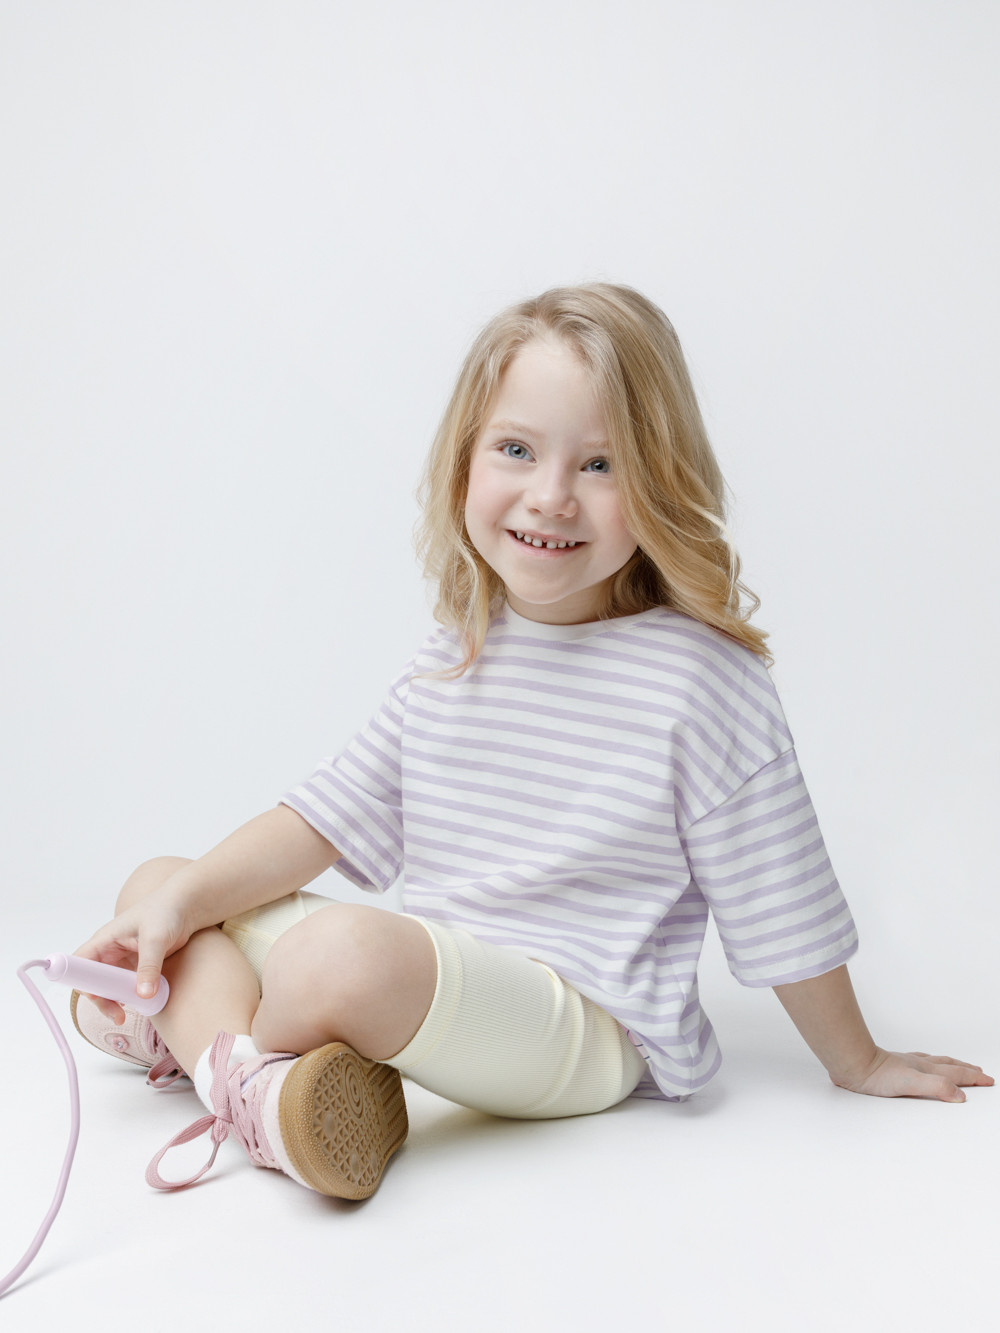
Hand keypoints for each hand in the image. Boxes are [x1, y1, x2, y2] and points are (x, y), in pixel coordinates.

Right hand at [74, 888, 192, 1023]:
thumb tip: (144, 995)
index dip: (83, 981)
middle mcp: (110, 951)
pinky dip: (130, 997)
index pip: (81, 964)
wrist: (188, 906)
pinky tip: (141, 1004)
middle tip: (117, 1016)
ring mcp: (123, 960)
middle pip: (93, 981)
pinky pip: (126, 986)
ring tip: (126, 1015)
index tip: (97, 997)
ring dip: (115, 1001)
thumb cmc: (167, 911)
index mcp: (105, 939)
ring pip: (110, 987)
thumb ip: (149, 966)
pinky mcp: (137, 967)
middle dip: (102, 999)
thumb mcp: (156, 938)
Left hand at [833, 1048, 993, 1101]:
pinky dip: (929, 1064)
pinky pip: (918, 1062)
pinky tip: (922, 1064)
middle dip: (966, 1070)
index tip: (988, 1080)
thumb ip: (936, 1088)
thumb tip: (960, 1096)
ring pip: (935, 1062)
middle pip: (948, 1066)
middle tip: (979, 1072)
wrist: (852, 1063)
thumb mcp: (912, 1084)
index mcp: (926, 1070)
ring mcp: (906, 1064)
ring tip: (958, 1065)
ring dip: (950, 1065)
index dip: (973, 1078)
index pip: (956, 1074)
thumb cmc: (877, 1075)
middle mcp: (918, 1065)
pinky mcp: (893, 1066)